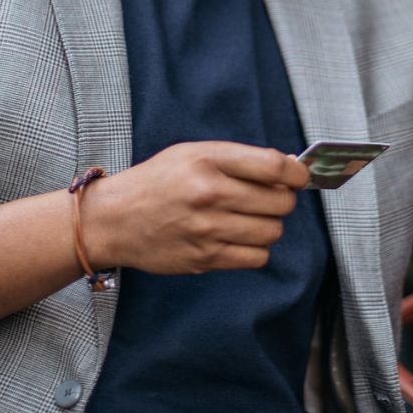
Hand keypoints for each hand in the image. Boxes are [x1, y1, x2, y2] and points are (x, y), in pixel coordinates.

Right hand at [80, 141, 308, 274]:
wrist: (114, 219)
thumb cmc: (157, 181)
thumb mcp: (193, 153)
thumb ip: (239, 159)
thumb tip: (290, 168)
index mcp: (208, 161)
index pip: (275, 166)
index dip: (298, 173)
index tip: (299, 177)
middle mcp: (209, 194)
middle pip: (281, 202)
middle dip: (283, 200)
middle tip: (270, 198)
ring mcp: (208, 230)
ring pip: (272, 231)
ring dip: (269, 225)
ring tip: (249, 219)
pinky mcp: (205, 259)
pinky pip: (257, 258)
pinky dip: (256, 249)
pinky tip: (239, 238)